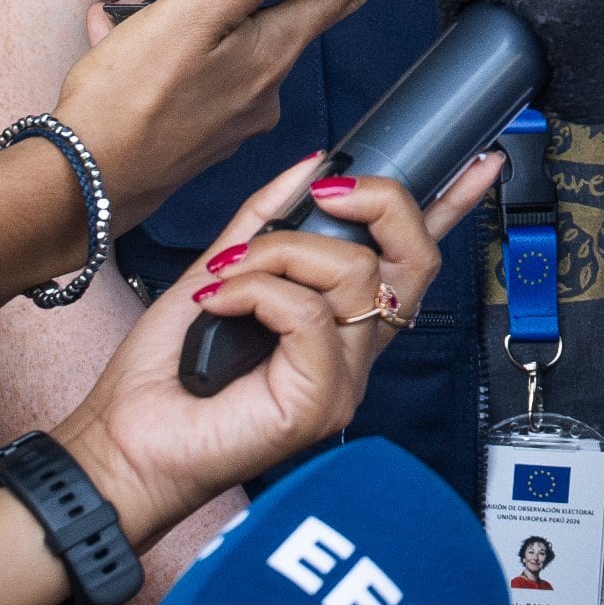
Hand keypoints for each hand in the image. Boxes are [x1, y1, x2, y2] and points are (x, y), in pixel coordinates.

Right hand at [48, 0, 427, 230]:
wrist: (78, 189)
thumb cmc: (129, 102)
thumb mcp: (190, 16)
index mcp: (271, 54)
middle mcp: (262, 88)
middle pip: (260, 11)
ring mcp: (228, 114)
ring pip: (211, 37)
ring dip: (168, 11)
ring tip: (123, 1)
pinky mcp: (194, 132)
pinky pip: (184, 71)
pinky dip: (151, 45)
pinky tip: (112, 32)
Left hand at [48, 150, 490, 546]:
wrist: (124, 442)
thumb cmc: (165, 377)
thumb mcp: (219, 271)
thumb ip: (266, 220)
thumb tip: (313, 165)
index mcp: (340, 320)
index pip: (414, 258)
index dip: (453, 208)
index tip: (479, 162)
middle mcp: (355, 350)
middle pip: (416, 258)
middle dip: (377, 202)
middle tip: (324, 194)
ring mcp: (344, 378)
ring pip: (354, 274)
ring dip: (278, 255)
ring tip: (226, 280)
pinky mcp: (322, 400)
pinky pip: (308, 312)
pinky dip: (254, 291)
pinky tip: (218, 305)